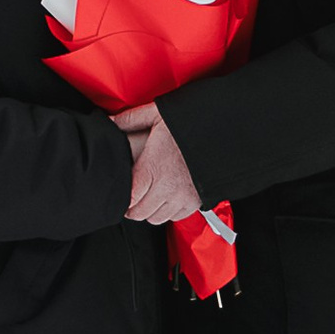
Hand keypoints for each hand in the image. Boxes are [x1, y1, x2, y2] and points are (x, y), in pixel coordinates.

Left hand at [118, 101, 202, 226]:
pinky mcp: (197, 201)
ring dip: (151, 211)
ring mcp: (183, 197)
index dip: (123, 201)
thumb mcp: (157, 115)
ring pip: (157, 218)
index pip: (130, 199)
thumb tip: (109, 121)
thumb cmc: (191, 124)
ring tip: (150, 198)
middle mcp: (167, 187)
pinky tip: (168, 198)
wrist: (225, 132)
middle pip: (141, 213)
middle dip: (134, 208)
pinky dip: (169, 212)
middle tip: (133, 198)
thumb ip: (131, 120)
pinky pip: (176, 217)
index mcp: (153, 169)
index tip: (122, 195)